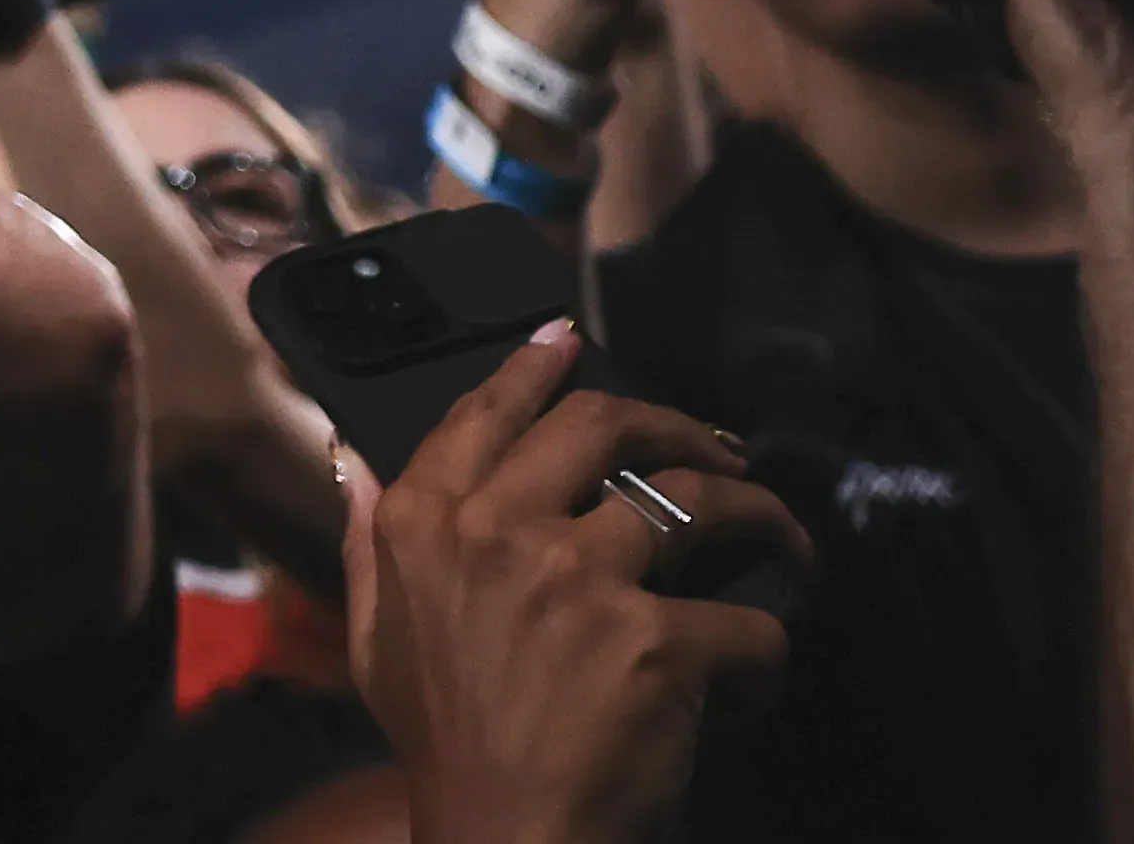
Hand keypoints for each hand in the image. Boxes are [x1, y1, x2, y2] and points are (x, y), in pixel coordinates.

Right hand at [347, 331, 800, 843]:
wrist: (507, 837)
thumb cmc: (447, 745)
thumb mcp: (378, 637)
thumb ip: (368, 539)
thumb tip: (352, 461)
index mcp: (423, 521)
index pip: (487, 410)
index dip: (535, 366)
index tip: (570, 339)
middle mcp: (498, 530)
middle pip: (603, 425)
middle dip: (673, 422)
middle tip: (712, 443)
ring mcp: (579, 580)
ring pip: (697, 500)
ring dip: (755, 511)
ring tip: (781, 537)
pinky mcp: (656, 642)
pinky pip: (748, 621)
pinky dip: (768, 647)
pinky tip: (759, 674)